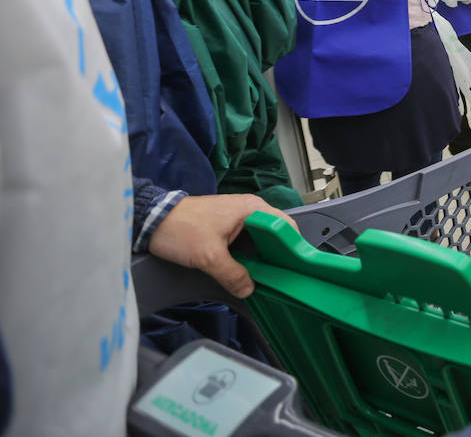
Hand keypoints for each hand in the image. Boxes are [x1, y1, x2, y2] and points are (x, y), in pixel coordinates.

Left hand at [148, 194, 295, 298]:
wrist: (150, 220)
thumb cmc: (180, 228)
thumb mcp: (209, 256)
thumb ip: (232, 275)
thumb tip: (248, 289)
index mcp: (252, 208)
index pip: (286, 225)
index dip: (292, 247)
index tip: (292, 268)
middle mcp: (249, 209)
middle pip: (274, 235)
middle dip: (275, 256)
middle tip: (276, 277)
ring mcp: (237, 217)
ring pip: (258, 240)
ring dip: (258, 257)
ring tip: (261, 276)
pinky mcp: (226, 225)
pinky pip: (245, 242)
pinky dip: (246, 255)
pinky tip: (243, 270)